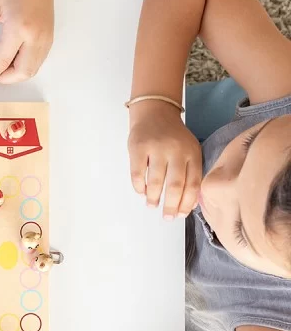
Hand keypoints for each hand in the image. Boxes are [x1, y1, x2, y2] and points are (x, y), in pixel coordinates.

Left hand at [0, 0, 56, 85]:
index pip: (1, 62)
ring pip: (30, 72)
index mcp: (19, 27)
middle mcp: (35, 37)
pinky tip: (11, 58)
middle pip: (20, 73)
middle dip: (2, 78)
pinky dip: (22, 68)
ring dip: (13, 75)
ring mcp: (45, 40)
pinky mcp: (49, 41)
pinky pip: (36, 64)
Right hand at [128, 102, 202, 217]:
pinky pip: (137, 173)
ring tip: (151, 205)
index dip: (187, 203)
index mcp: (192, 153)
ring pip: (155, 181)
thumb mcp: (188, 151)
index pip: (193, 183)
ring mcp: (157, 148)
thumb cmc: (173, 138)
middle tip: (166, 218)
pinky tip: (141, 192)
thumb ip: (190, 173)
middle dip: (171, 206)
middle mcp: (177, 150)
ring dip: (153, 197)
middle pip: (175, 185)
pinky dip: (139, 186)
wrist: (155, 112)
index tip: (181, 215)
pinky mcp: (138, 147)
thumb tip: (188, 204)